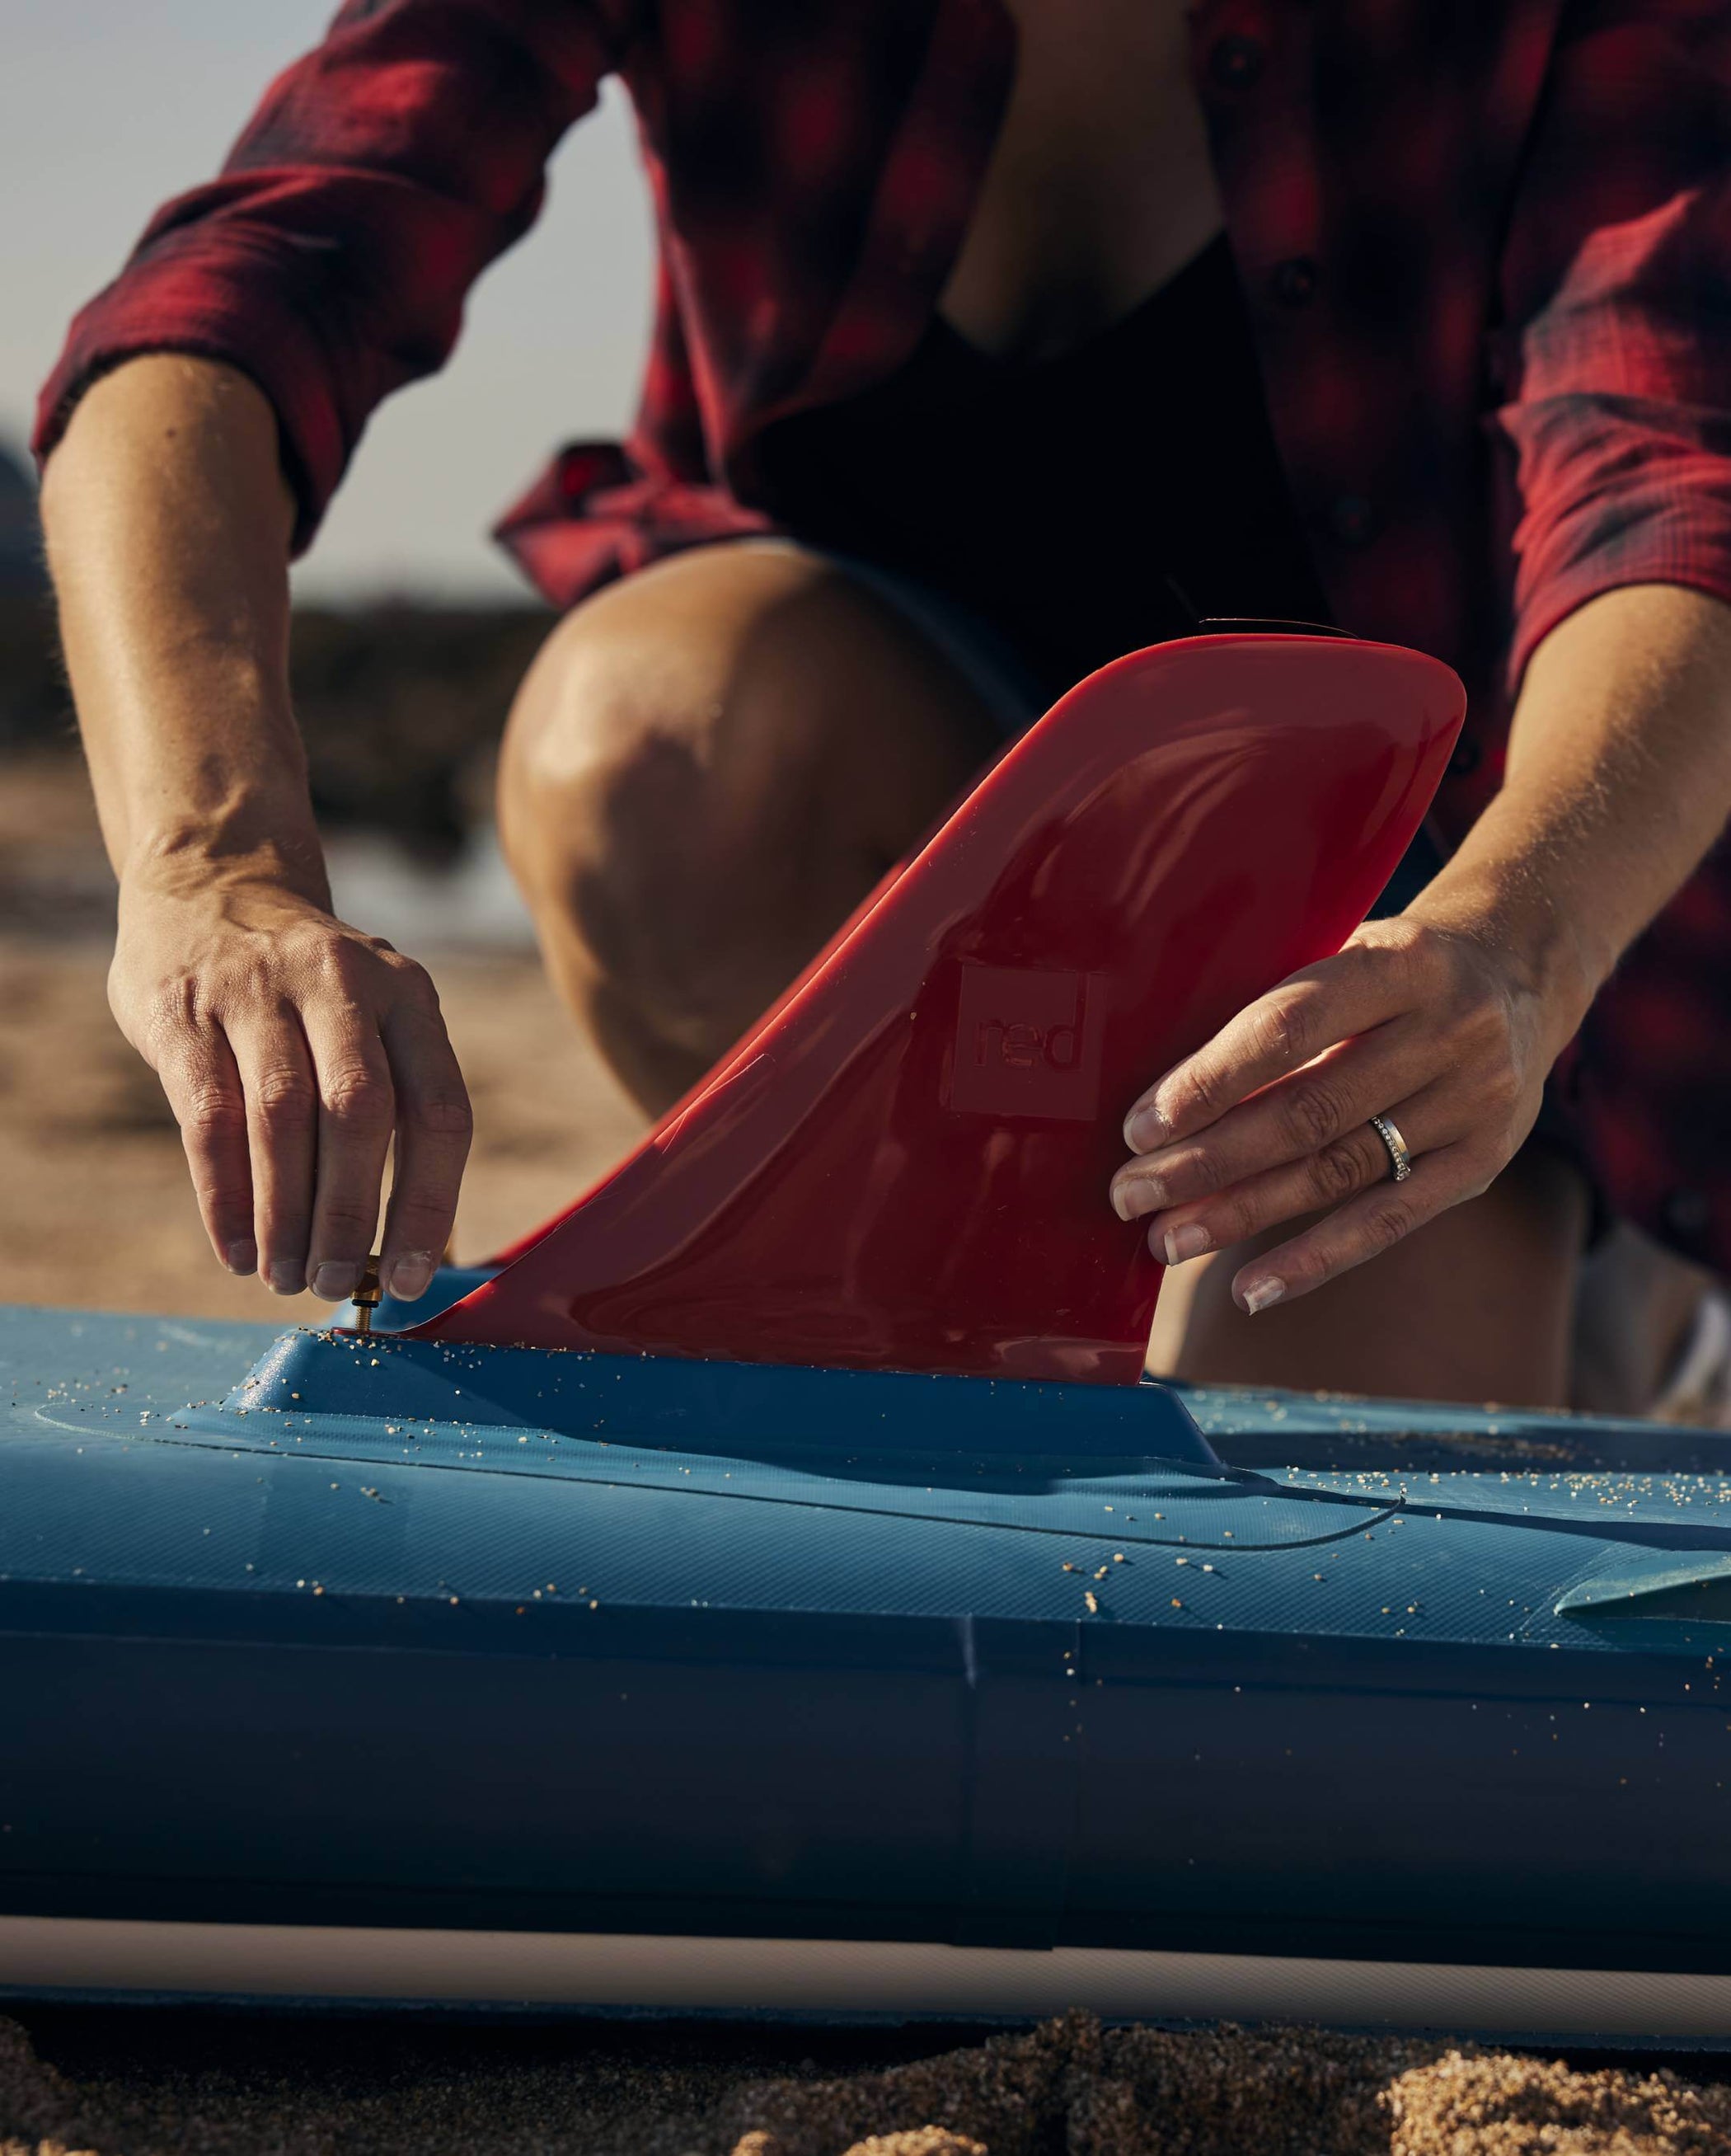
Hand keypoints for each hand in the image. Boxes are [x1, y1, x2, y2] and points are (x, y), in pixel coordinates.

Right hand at [110, 865, 471, 1303]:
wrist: (211, 885)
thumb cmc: (309, 993)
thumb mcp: (375, 1018)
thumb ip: (398, 1113)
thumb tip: (419, 1253)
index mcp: (408, 995)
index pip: (440, 1111)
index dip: (429, 1205)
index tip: (408, 1277)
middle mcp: (341, 983)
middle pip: (359, 1115)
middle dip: (349, 1216)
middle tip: (335, 1284)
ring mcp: (258, 991)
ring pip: (280, 1119)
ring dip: (284, 1215)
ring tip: (286, 1278)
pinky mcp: (184, 1010)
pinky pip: (208, 1119)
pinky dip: (223, 1196)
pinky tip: (236, 1248)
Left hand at [1108, 910, 1582, 1313]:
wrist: (1517, 973)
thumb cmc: (1389, 970)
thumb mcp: (1348, 953)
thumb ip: (1280, 1011)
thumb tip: (1163, 1101)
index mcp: (1402, 961)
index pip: (1291, 1027)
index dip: (1210, 1082)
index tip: (1139, 1129)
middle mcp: (1450, 1030)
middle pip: (1310, 1111)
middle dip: (1207, 1162)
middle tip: (1130, 1194)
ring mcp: (1476, 1100)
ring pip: (1339, 1172)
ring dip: (1241, 1213)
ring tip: (1167, 1241)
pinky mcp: (1484, 1160)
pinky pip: (1388, 1220)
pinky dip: (1314, 1260)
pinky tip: (1250, 1288)